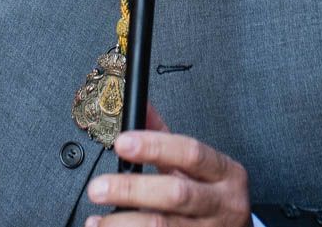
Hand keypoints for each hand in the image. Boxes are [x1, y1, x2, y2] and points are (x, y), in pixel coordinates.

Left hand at [85, 109, 250, 226]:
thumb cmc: (212, 196)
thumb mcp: (197, 166)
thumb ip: (165, 137)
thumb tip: (139, 106)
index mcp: (224, 173)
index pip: (191, 153)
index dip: (155, 146)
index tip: (122, 143)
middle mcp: (222, 204)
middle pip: (176, 194)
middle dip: (132, 190)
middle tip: (99, 188)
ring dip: (124, 223)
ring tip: (97, 220)